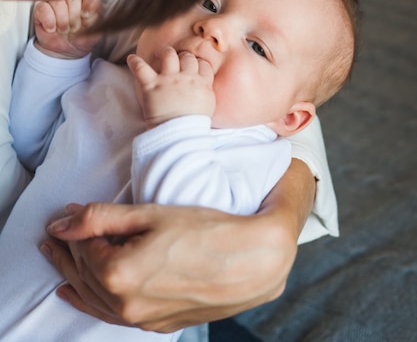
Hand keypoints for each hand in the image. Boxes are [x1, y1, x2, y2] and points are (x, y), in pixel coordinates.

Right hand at [34, 0, 100, 58]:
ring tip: (64, 30)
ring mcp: (55, 2)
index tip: (85, 18)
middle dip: (74, 18)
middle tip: (74, 28)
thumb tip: (94, 5)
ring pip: (57, 2)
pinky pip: (43, 8)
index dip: (88, 7)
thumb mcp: (96, 32)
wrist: (66, 52)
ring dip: (62, 21)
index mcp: (87, 1)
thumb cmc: (81, 39)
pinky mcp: (40, 9)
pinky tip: (52, 29)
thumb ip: (99, 17)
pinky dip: (49, 21)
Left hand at [44, 201, 296, 331]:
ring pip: (93, 297)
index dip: (73, 228)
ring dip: (73, 276)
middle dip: (66, 252)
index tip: (67, 211)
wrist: (253, 261)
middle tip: (52, 236)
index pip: (83, 248)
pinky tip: (75, 294)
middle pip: (84, 274)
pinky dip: (89, 302)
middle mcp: (126, 304)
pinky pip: (112, 316)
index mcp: (120, 274)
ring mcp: (142, 319)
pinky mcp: (157, 324)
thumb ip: (101, 218)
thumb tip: (62, 221)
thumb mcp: (151, 215)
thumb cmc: (206, 231)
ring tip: (56, 259)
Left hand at [127, 47, 214, 127]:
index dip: (198, 63)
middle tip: (179, 59)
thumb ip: (206, 90)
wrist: (179, 134)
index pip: (202, 64)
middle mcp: (186, 77)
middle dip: (183, 56)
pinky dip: (135, 62)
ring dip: (165, 53)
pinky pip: (141, 68)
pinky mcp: (151, 85)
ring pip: (169, 55)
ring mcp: (168, 80)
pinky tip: (131, 59)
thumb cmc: (194, 124)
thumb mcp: (208, 106)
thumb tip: (203, 83)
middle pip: (187, 57)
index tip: (194, 65)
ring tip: (162, 54)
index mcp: (201, 83)